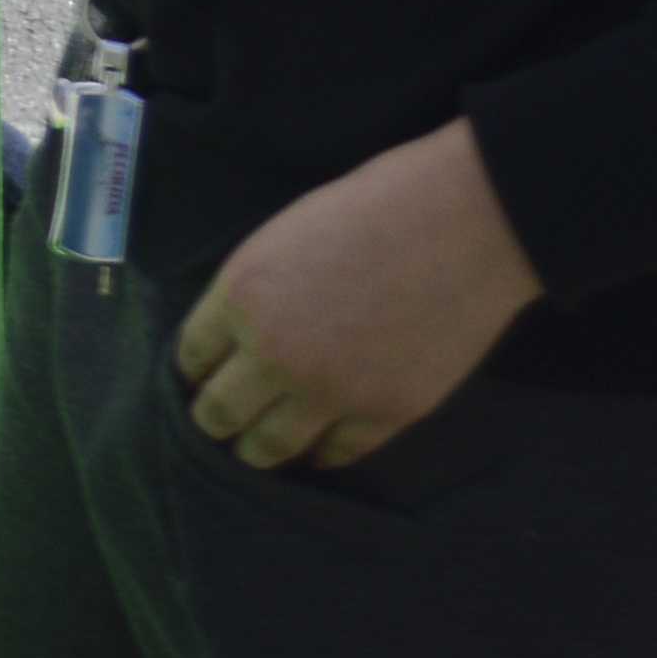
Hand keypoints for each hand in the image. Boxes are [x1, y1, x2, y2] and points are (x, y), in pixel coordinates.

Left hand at [169, 120, 545, 469]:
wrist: (466, 221)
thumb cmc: (376, 203)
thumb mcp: (283, 235)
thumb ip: (253, 293)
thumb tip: (238, 333)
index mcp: (241, 296)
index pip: (190, 357)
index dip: (195, 369)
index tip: (202, 376)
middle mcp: (273, 353)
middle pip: (217, 414)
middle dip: (215, 418)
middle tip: (222, 418)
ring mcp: (329, 391)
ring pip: (268, 449)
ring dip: (258, 448)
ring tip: (258, 445)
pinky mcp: (385, 414)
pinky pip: (336, 454)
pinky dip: (322, 452)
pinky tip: (318, 445)